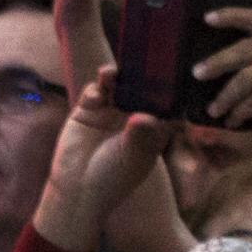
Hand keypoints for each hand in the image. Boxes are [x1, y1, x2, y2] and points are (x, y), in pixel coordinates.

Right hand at [38, 70, 171, 250]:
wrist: (78, 187)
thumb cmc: (113, 177)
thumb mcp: (132, 156)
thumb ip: (140, 134)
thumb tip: (148, 116)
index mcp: (152, 132)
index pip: (165, 109)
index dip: (169, 95)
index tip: (173, 79)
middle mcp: (133, 119)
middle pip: (141, 91)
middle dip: (141, 78)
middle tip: (141, 65)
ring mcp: (110, 113)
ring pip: (117, 87)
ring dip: (116, 77)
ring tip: (113, 73)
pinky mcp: (88, 110)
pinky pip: (95, 91)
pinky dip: (97, 87)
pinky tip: (98, 93)